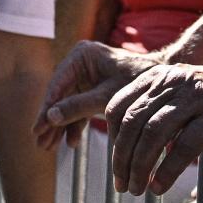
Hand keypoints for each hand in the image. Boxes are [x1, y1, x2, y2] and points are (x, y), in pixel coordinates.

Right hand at [37, 38, 156, 145]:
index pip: (58, 85)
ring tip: (49, 147)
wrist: (164, 83)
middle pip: (60, 95)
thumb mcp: (107, 98)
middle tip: (41, 143)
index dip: (47, 109)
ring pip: (68, 103)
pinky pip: (80, 107)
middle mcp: (80, 63)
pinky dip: (76, 124)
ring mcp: (87, 76)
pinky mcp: (94, 88)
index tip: (37, 129)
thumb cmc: (138, 84)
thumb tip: (50, 117)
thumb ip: (78, 107)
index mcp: (81, 55)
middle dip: (52, 120)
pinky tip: (71, 142)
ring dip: (61, 125)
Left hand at [97, 52, 202, 195]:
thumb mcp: (184, 92)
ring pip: (153, 133)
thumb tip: (131, 146)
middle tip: (122, 185)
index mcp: (160, 77)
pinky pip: (184, 146)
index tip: (116, 164)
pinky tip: (159, 187)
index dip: (111, 139)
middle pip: (132, 122)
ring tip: (138, 189)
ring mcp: (197, 97)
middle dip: (121, 158)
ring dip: (139, 166)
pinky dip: (167, 170)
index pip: (118, 106)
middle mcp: (173, 82)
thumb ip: (159, 109)